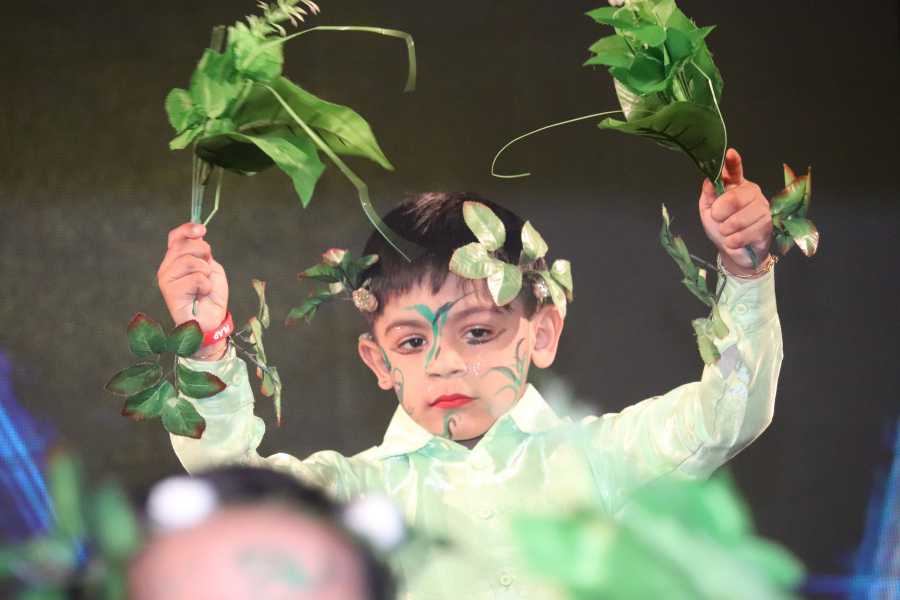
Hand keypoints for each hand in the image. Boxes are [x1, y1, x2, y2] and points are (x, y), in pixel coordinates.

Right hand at [157, 223, 228, 356]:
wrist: (211, 319)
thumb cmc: (210, 294)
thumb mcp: (210, 267)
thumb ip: (202, 252)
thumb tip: (198, 233)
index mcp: (175, 259)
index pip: (175, 237)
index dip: (187, 229)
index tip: (202, 229)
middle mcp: (167, 267)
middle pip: (184, 245)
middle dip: (203, 254)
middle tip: (207, 271)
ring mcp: (166, 279)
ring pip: (189, 260)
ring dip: (205, 272)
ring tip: (204, 285)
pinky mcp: (170, 292)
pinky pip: (196, 277)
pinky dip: (206, 285)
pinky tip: (201, 294)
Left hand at [699, 148, 772, 276]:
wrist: (733, 251)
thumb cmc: (720, 228)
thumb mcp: (707, 211)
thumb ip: (708, 195)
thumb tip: (709, 180)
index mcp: (735, 186)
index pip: (735, 171)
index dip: (732, 163)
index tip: (730, 153)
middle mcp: (751, 192)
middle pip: (735, 198)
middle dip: (720, 212)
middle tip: (716, 218)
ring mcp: (762, 207)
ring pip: (742, 218)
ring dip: (727, 229)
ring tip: (726, 232)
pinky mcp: (768, 224)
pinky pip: (748, 232)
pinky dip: (735, 240)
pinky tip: (734, 241)